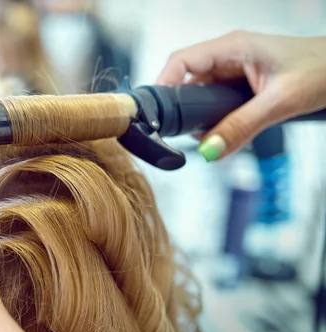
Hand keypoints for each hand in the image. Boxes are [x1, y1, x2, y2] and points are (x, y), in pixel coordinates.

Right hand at [157, 31, 325, 160]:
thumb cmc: (322, 70)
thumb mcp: (279, 102)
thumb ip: (241, 127)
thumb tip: (209, 151)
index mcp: (233, 47)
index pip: (181, 61)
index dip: (163, 84)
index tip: (155, 112)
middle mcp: (229, 57)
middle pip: (187, 81)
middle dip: (184, 109)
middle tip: (185, 133)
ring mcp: (234, 71)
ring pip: (201, 96)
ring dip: (202, 117)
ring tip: (209, 135)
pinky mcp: (240, 86)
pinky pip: (216, 103)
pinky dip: (215, 120)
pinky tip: (222, 132)